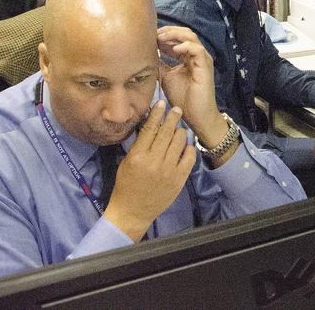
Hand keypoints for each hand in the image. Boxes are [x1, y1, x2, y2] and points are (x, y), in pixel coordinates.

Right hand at [104, 101, 193, 240]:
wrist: (132, 212)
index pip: (150, 129)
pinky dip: (189, 148)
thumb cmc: (125, 185)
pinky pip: (189, 157)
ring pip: (180, 141)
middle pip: (166, 132)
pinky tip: (186, 145)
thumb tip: (149, 124)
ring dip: (180, 132)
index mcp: (138, 156)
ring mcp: (169, 171)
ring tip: (180, 128)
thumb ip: (139, 144)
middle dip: (172, 117)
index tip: (161, 102)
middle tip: (177, 109)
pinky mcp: (179, 179)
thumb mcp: (127, 162)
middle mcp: (154, 161)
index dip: (156, 113)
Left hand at [156, 26, 230, 152]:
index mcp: (188, 57)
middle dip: (168, 31)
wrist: (196, 115)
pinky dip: (185, 46)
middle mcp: (197, 55)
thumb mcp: (165, 77)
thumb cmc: (183, 98)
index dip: (164, 35)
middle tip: (154, 34)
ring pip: (191, 37)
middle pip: (185, 33)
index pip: (178, 38)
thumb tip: (146, 55)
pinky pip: (197, 50)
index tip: (150, 37)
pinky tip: (173, 49)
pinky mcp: (205, 66)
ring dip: (175, 35)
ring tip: (161, 38)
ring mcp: (202, 59)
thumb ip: (159, 65)